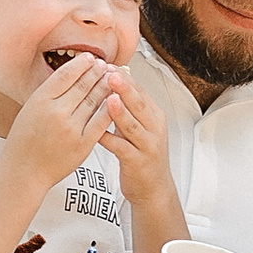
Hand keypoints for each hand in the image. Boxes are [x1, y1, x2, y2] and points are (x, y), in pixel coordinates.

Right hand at [0, 50, 118, 201]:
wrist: (24, 171)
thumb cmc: (25, 140)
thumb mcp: (30, 109)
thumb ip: (48, 93)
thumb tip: (70, 73)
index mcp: (40, 100)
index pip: (65, 75)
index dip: (80, 64)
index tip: (89, 57)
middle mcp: (56, 112)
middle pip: (82, 85)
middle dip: (96, 72)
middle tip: (104, 64)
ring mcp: (71, 128)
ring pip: (94, 101)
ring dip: (105, 87)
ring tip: (111, 78)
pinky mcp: (83, 143)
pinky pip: (100, 121)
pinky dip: (109, 108)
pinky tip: (115, 99)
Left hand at [101, 71, 182, 246]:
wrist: (153, 188)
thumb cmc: (141, 153)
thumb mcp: (140, 127)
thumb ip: (129, 107)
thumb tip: (112, 80)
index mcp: (154, 116)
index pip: (141, 92)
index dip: (125, 79)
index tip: (109, 65)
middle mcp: (154, 128)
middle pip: (140, 105)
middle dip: (125, 89)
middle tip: (111, 74)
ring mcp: (148, 146)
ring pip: (133, 126)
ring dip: (120, 112)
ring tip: (108, 99)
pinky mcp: (138, 162)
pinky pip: (122, 148)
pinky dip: (110, 139)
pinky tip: (97, 132)